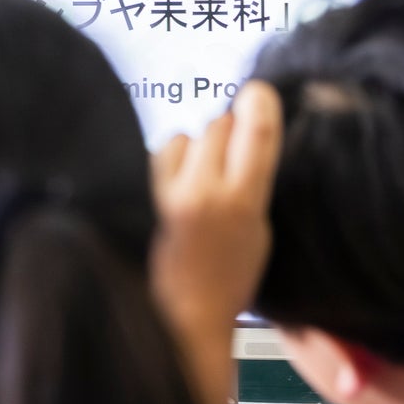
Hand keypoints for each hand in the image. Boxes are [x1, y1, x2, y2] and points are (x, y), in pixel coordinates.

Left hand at [150, 81, 283, 331]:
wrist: (181, 313)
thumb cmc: (228, 277)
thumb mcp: (259, 230)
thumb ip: (253, 181)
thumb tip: (247, 133)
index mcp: (244, 202)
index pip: (257, 135)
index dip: (259, 104)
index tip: (258, 91)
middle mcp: (205, 192)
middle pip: (218, 126)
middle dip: (226, 130)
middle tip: (227, 157)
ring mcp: (169, 194)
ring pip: (185, 136)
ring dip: (194, 146)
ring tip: (197, 177)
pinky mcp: (143, 198)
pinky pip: (157, 155)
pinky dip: (168, 160)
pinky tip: (172, 184)